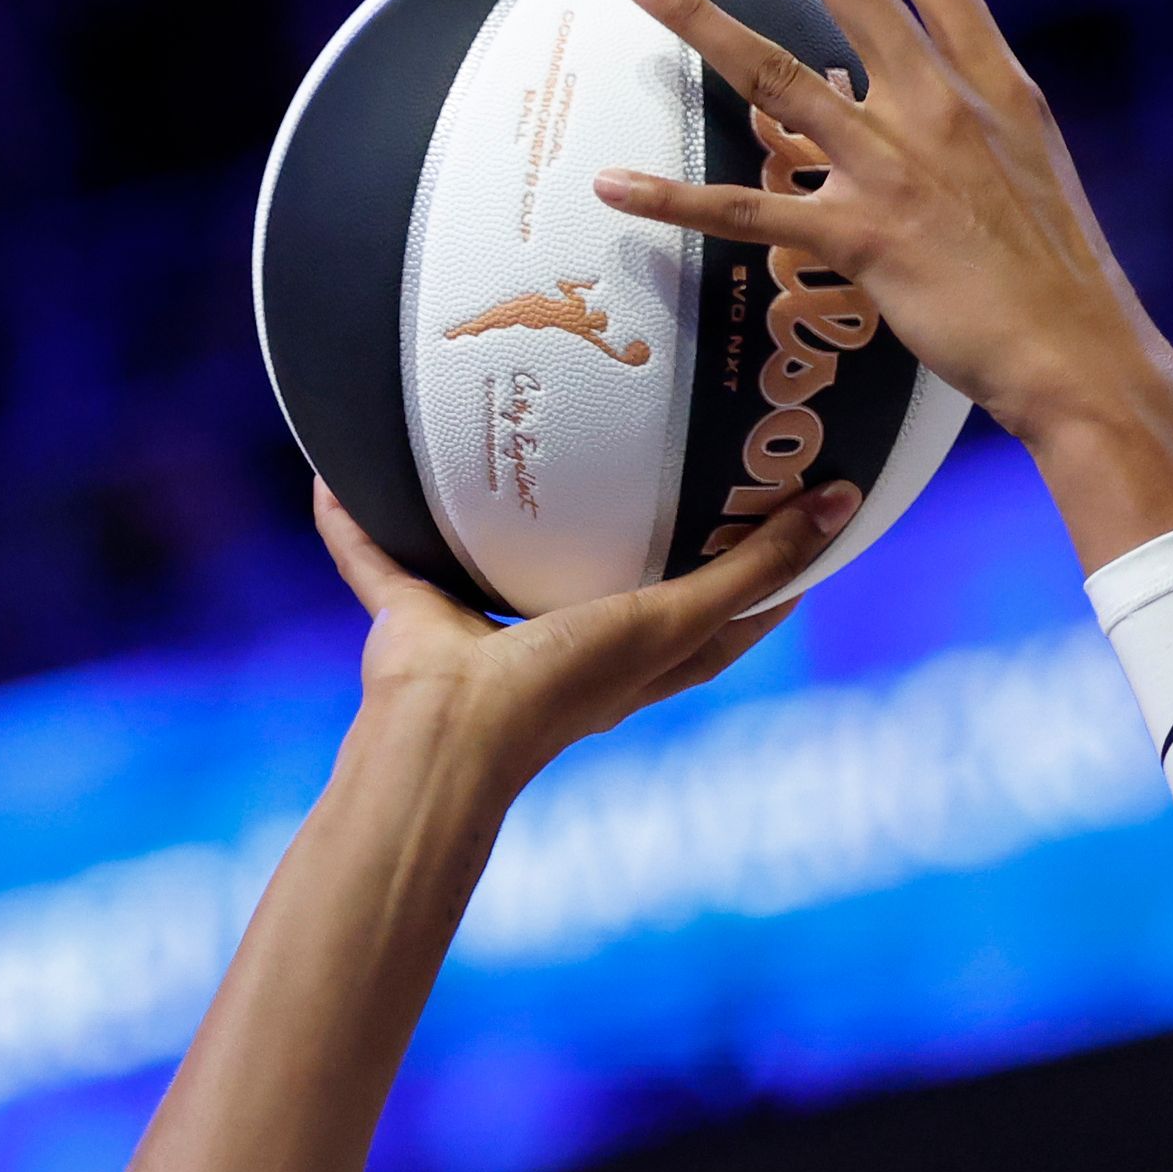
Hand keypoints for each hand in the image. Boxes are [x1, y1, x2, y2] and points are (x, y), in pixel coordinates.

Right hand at [311, 475, 848, 796]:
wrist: (452, 737)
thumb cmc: (567, 686)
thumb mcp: (675, 619)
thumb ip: (751, 567)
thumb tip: (837, 505)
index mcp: (630, 660)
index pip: (713, 613)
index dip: (751, 566)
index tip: (781, 501)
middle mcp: (561, 648)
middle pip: (602, 584)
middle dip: (625, 527)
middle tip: (652, 441)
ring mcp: (478, 636)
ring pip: (485, 560)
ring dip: (487, 514)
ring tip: (503, 434)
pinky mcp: (408, 621)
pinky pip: (376, 557)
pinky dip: (354, 522)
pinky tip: (335, 471)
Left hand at [592, 0, 1172, 568]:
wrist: (1078, 354)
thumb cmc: (1061, 280)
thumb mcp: (1041, 172)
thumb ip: (990, 126)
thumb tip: (955, 116)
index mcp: (994, 87)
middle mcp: (939, 108)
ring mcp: (893, 168)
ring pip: (774, 74)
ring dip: (698, 22)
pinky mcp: (858, 238)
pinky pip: (746, 211)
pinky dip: (674, 199)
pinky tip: (615, 185)